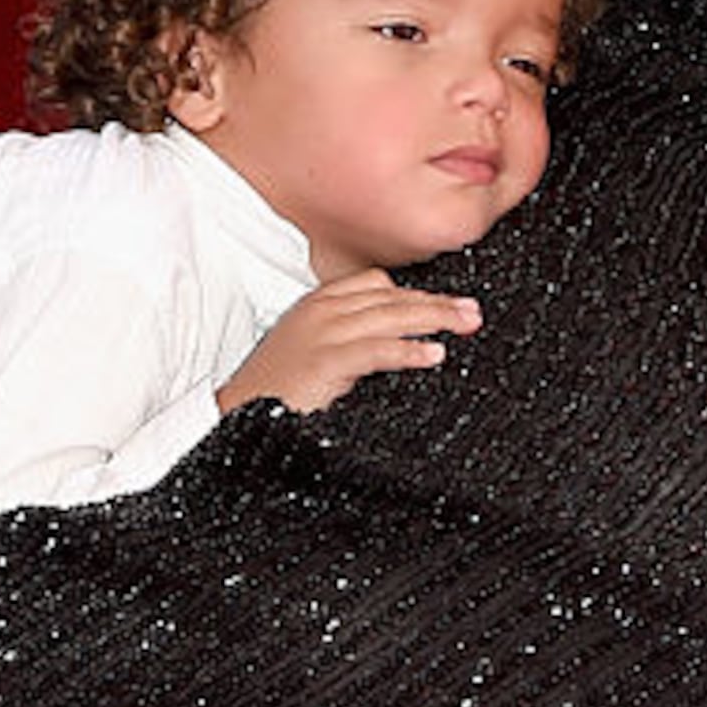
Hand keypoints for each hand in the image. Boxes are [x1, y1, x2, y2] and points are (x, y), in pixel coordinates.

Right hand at [218, 273, 477, 414]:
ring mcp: (321, 333)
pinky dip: (408, 350)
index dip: (414, 291)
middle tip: (472, 312)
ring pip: (390, 316)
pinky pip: (376, 350)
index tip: (447, 302)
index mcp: (317, 305)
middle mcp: (320, 311)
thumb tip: (399, 343)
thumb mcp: (311, 353)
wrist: (233, 422)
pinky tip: (433, 355)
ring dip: (435, 317)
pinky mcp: (323, 362)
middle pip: (391, 296)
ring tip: (466, 324)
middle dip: (436, 302)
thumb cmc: (275, 394)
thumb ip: (347, 341)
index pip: (374, 284)